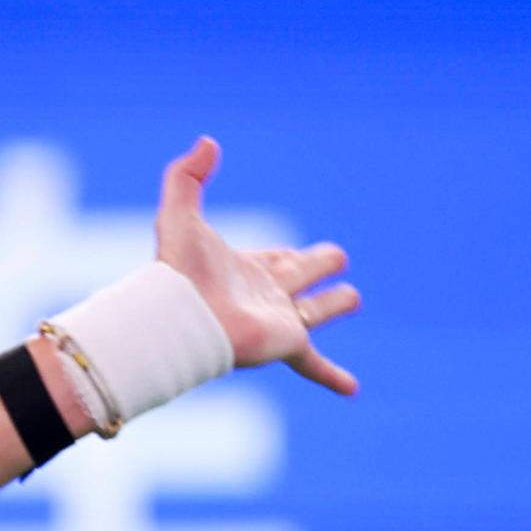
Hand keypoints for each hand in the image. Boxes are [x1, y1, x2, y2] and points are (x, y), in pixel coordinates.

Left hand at [155, 135, 361, 395]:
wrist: (179, 317)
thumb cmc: (177, 269)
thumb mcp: (178, 213)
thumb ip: (187, 175)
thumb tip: (208, 140)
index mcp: (243, 266)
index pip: (272, 258)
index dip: (282, 254)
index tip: (293, 253)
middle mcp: (264, 293)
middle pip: (297, 276)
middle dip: (314, 266)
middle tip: (335, 257)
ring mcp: (278, 319)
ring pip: (313, 311)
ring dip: (333, 304)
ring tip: (353, 298)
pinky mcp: (286, 342)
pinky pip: (313, 363)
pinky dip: (332, 376)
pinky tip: (352, 390)